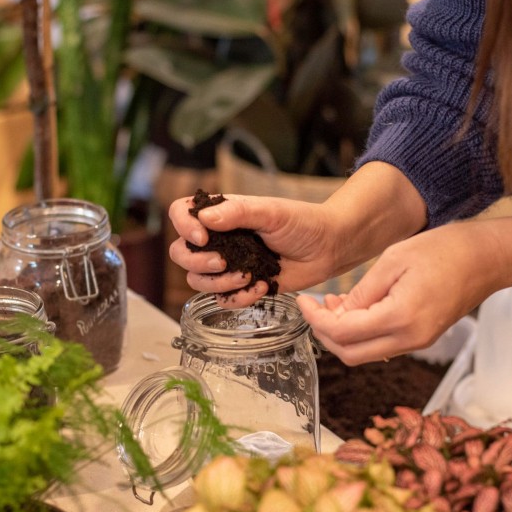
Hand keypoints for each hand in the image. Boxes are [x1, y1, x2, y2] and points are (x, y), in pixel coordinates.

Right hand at [168, 162, 427, 308]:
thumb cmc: (303, 222)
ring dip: (219, 283)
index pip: (181, 213)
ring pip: (198, 280)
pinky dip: (237, 298)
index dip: (183, 226)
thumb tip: (205, 218)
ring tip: (249, 276)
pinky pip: (223, 300)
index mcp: (221, 214)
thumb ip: (238, 212)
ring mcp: (228, 264)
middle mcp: (219, 239)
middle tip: (225, 262)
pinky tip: (261, 288)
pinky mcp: (242, 286)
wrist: (330, 248)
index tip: (202, 237)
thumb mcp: (271, 211)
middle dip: (198, 262)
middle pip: (181, 253)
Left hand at [296, 223, 500, 363]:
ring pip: (365, 354)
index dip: (316, 320)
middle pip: (350, 354)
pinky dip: (363, 333)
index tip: (304, 302)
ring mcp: (418, 342)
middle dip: (324, 333)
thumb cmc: (445, 250)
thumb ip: (362, 290)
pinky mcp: (422, 338)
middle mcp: (410, 339)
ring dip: (343, 335)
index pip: (343, 333)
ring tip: (333, 303)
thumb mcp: (393, 260)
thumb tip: (336, 312)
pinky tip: (356, 308)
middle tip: (314, 308)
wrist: (487, 258)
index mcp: (401, 318)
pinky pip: (383, 345)